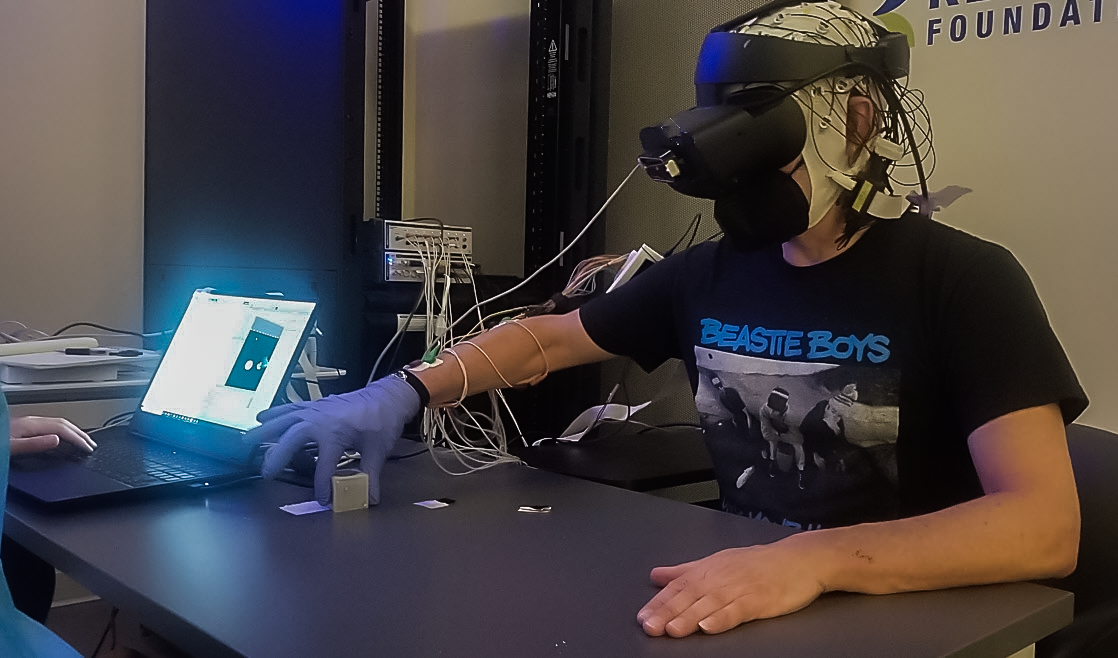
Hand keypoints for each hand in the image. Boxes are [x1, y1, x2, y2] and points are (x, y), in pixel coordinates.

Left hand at [10, 416, 95, 455]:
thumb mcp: (12, 447)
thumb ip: (34, 444)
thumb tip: (57, 440)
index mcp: (30, 424)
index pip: (61, 428)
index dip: (77, 438)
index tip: (88, 448)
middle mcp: (30, 421)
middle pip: (62, 423)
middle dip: (80, 434)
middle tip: (92, 444)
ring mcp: (27, 423)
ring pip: (58, 424)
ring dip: (73, 432)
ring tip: (83, 441)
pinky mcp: (23, 428)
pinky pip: (51, 427)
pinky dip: (63, 433)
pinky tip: (63, 439)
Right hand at [246, 375, 420, 504]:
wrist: (388, 396)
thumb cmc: (383, 419)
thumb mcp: (378, 449)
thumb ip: (371, 474)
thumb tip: (370, 498)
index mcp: (337, 431)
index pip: (324, 464)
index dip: (322, 484)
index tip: (323, 499)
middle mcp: (322, 419)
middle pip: (293, 438)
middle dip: (279, 455)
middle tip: (265, 472)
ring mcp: (317, 410)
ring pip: (286, 419)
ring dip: (267, 430)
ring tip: (248, 441)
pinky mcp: (317, 405)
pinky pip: (291, 408)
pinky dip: (276, 413)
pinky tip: (262, 418)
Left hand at [636, 541, 824, 636]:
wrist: (799, 560)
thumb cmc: (759, 563)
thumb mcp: (717, 562)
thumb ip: (685, 571)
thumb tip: (657, 575)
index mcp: (709, 569)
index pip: (679, 586)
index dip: (660, 602)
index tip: (643, 616)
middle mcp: (720, 578)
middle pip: (690, 596)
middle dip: (667, 612)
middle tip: (649, 625)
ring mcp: (740, 588)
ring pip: (709, 604)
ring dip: (689, 617)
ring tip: (672, 629)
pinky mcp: (759, 600)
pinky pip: (737, 610)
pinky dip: (722, 618)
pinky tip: (708, 627)